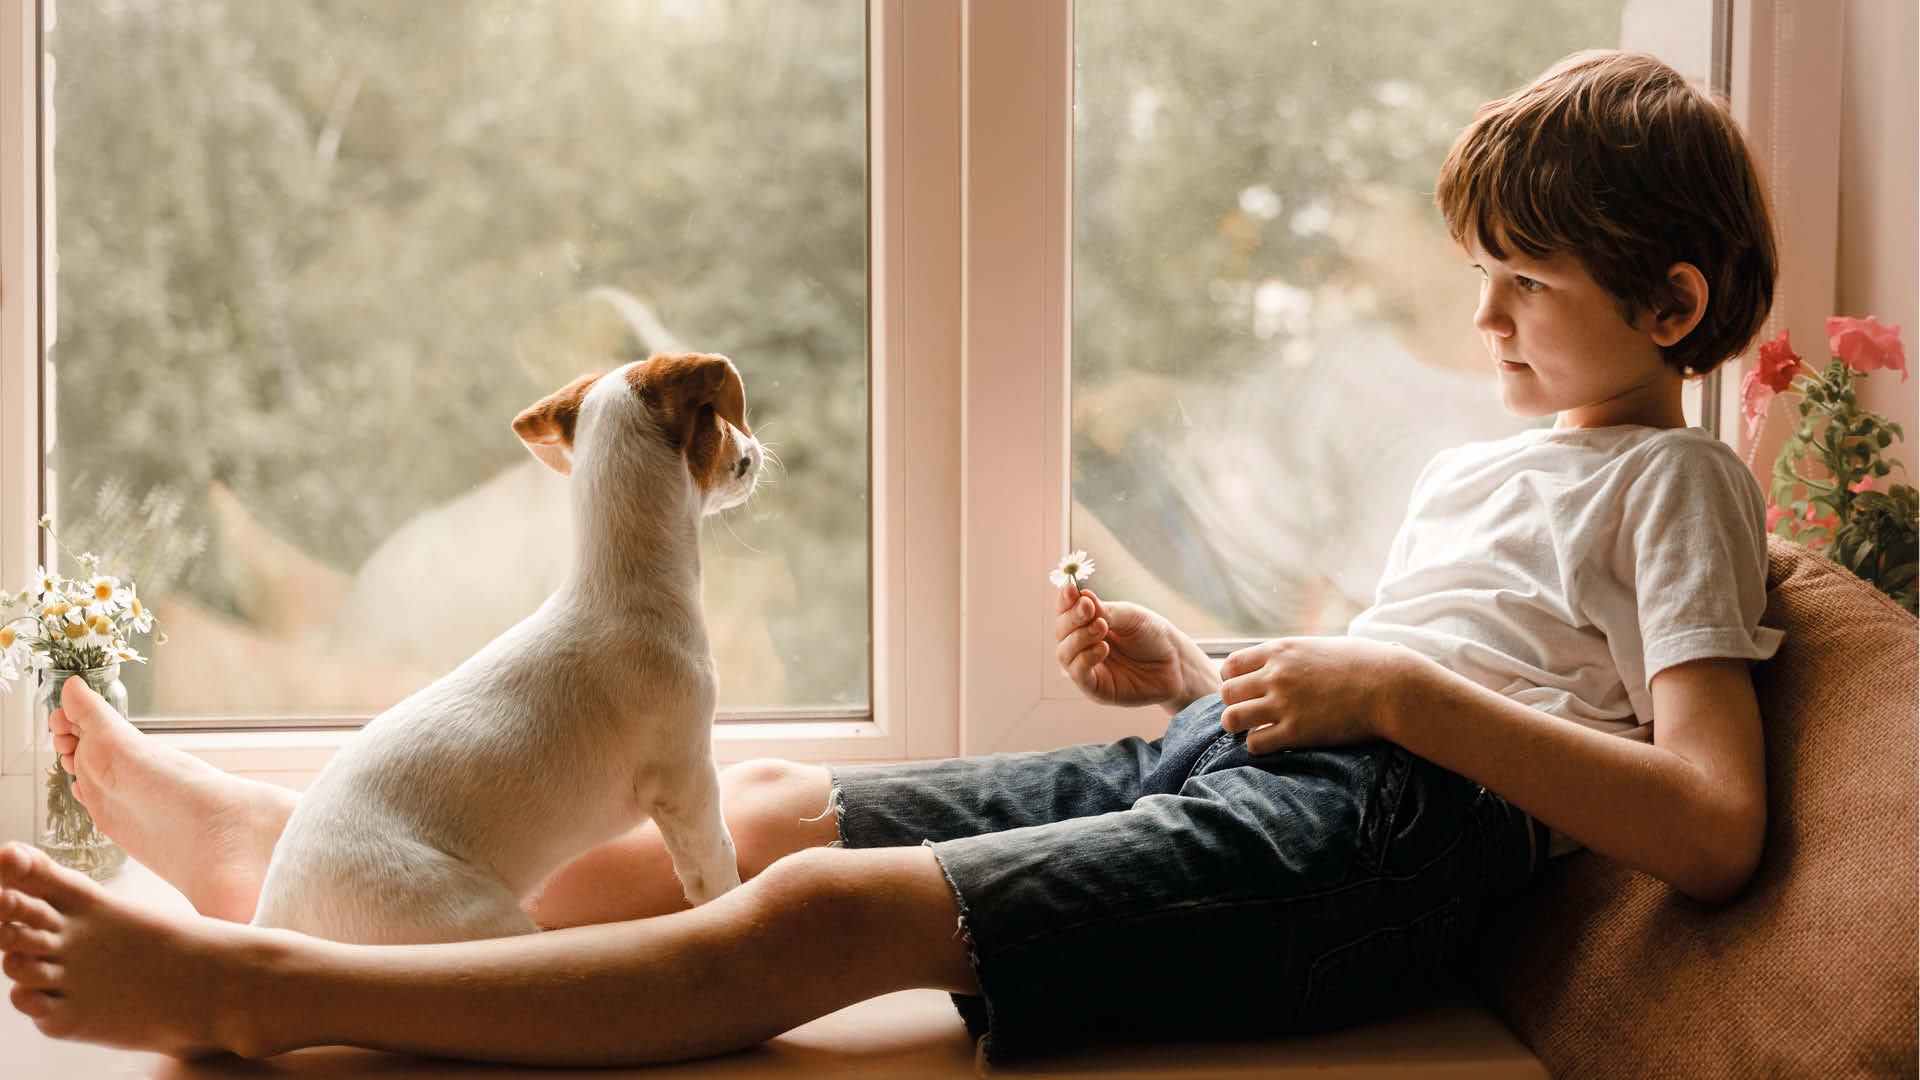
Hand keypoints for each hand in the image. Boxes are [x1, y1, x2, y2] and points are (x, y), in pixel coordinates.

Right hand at [1053, 584, 1215, 710]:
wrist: (1176, 664)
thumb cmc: (1153, 636)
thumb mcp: (1131, 617)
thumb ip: (1106, 610)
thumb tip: (1081, 595)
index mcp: (1088, 622)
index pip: (1065, 610)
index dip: (1065, 601)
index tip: (1072, 590)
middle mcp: (1082, 644)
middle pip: (1061, 630)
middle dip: (1072, 618)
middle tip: (1089, 608)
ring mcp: (1087, 667)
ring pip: (1064, 653)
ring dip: (1079, 637)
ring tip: (1102, 627)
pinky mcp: (1095, 688)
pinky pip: (1078, 674)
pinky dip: (1086, 658)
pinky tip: (1103, 648)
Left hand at [1218, 636, 1411, 753]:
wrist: (1392, 686)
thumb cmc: (1366, 664)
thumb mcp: (1320, 647)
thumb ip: (1294, 655)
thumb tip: (1284, 661)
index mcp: (1280, 650)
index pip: (1230, 666)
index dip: (1233, 681)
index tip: (1246, 691)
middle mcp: (1275, 675)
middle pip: (1225, 693)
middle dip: (1234, 704)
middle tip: (1250, 712)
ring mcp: (1284, 704)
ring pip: (1231, 719)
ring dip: (1239, 727)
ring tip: (1254, 729)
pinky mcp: (1296, 732)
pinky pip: (1255, 743)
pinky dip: (1259, 746)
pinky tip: (1274, 742)